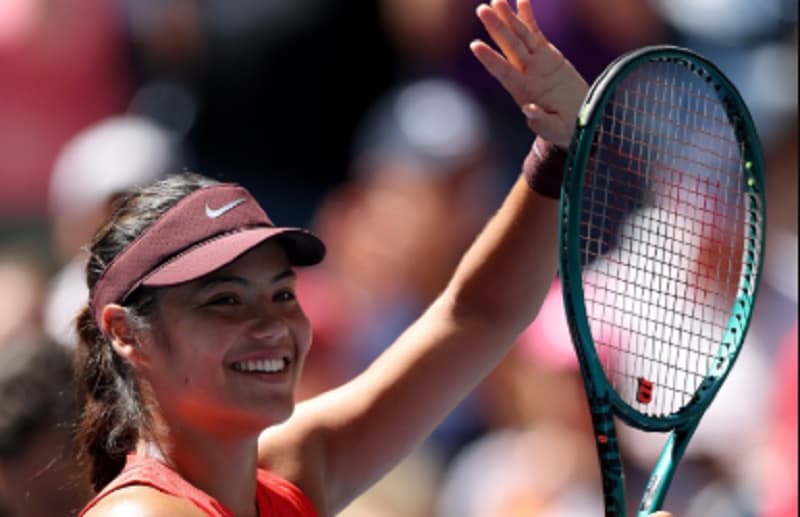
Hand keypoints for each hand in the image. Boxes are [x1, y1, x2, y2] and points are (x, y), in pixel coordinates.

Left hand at [470, 0, 588, 148]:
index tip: (475, 46)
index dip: (490, 59)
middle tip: (481, 10)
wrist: (577, 122)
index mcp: (524, 92)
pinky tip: (521, 1)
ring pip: (520, 36)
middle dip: (496, 28)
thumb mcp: (554, 130)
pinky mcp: (547, 55)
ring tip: (496, 0)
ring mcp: (535, 63)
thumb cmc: (564, 130)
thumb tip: (527, 110)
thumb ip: (541, 122)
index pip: (503, 72)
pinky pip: (536, 33)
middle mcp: (526, 74)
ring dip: (508, 18)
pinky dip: (528, 17)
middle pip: (509, 47)